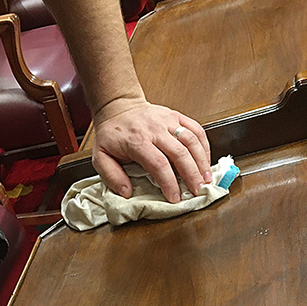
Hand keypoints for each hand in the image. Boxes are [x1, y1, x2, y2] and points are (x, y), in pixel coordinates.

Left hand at [92, 97, 211, 202]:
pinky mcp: (176, 116)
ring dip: (202, 161)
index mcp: (137, 141)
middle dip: (191, 174)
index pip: (158, 164)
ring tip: (206, 179)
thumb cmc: (111, 134)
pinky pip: (196, 129)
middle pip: (180, 153)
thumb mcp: (100, 157)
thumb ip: (111, 176)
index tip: (175, 198)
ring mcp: (168, 120)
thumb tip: (127, 193)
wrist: (118, 107)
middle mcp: (155, 129)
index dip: (169, 183)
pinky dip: (204, 146)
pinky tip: (206, 161)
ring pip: (191, 140)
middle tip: (197, 191)